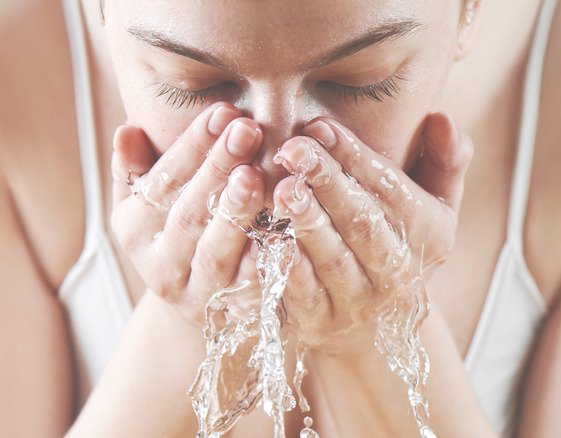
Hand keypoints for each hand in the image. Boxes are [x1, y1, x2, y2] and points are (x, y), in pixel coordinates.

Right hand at [110, 103, 267, 322]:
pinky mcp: (234, 312)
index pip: (163, 182)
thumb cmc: (176, 235)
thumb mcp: (144, 205)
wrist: (196, 309)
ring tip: (256, 175)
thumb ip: (134, 169)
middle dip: (217, 170)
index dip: (192, 146)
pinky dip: (268, 256)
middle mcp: (160, 266)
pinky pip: (253, 283)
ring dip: (237, 213)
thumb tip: (128, 129)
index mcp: (134, 230)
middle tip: (246, 131)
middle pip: (189, 215)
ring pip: (216, 252)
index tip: (222, 113)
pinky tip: (285, 226)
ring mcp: (197, 293)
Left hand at [272, 113, 472, 354]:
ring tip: (282, 187)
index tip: (319, 126)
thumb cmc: (399, 245)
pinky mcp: (322, 324)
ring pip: (333, 259)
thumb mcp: (437, 206)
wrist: (377, 329)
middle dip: (328, 182)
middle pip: (362, 223)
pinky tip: (266, 236)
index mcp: (429, 236)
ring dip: (307, 222)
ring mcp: (359, 303)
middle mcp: (398, 272)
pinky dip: (286, 266)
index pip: (390, 190)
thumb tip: (442, 118)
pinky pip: (303, 294)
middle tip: (293, 149)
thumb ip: (445, 159)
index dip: (355, 156)